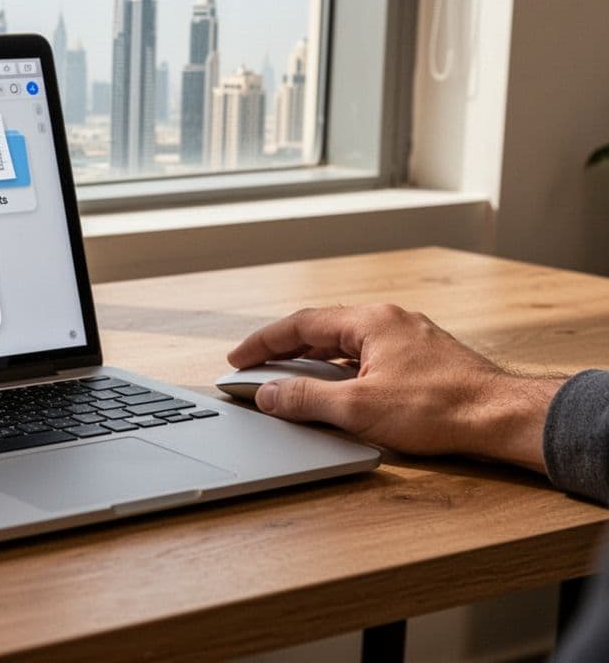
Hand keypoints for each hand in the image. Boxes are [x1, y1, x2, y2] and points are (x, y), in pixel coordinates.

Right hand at [227, 304, 564, 471]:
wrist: (502, 419)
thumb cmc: (440, 408)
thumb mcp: (359, 407)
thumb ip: (306, 398)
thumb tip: (268, 395)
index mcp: (370, 320)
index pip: (300, 325)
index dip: (263, 344)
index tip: (238, 360)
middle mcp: (389, 321)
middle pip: (321, 330)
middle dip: (283, 350)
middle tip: (254, 369)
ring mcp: (408, 338)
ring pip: (345, 345)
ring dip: (312, 362)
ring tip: (286, 380)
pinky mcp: (422, 360)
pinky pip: (367, 357)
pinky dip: (340, 371)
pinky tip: (335, 390)